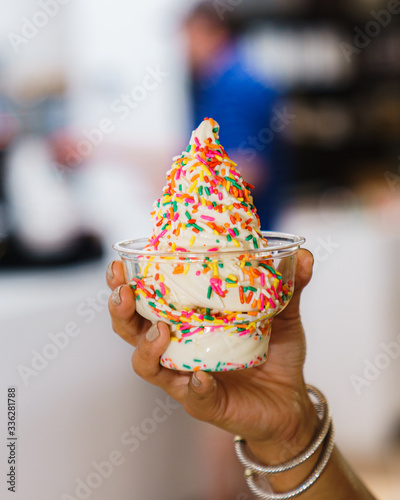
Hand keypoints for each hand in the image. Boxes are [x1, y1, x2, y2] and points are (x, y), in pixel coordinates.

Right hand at [107, 250, 316, 461]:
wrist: (290, 400)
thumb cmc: (275, 353)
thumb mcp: (282, 314)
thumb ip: (288, 286)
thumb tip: (305, 254)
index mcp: (186, 321)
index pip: (144, 301)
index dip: (125, 284)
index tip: (120, 264)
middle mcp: (177, 348)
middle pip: (131, 332)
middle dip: (120, 311)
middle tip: (123, 290)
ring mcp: (186, 377)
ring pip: (146, 366)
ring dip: (146, 348)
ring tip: (160, 330)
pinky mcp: (206, 403)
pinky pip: (192, 397)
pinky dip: (195, 386)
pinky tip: (202, 376)